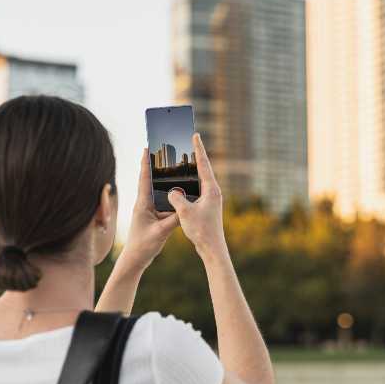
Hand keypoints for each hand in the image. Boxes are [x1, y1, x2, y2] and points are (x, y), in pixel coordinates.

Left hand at [120, 148, 179, 268]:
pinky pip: (164, 204)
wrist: (136, 259)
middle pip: (151, 181)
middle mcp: (145, 204)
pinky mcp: (155, 217)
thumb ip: (173, 220)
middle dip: (156, 167)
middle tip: (163, 152)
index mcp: (142, 204)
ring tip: (174, 169)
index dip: (146, 163)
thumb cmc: (143, 246)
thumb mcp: (160, 232)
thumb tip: (186, 208)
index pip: (144, 179)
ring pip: (159, 192)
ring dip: (165, 182)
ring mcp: (150, 210)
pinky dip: (171, 198)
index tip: (147, 148)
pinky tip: (181, 193)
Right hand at [167, 133, 226, 258]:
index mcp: (211, 190)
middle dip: (196, 155)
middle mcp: (213, 192)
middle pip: (203, 169)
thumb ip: (176, 198)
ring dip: (193, 169)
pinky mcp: (207, 206)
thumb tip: (171, 191)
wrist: (212, 248)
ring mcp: (211, 199)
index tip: (195, 135)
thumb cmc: (201, 230)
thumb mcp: (185, 213)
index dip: (198, 149)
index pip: (204, 164)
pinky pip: (197, 189)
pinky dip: (190, 183)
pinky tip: (182, 183)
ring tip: (184, 158)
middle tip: (190, 141)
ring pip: (200, 179)